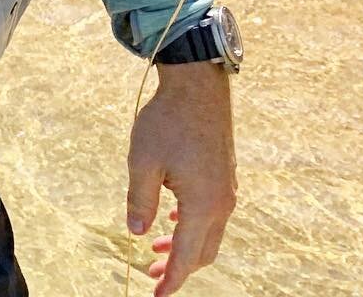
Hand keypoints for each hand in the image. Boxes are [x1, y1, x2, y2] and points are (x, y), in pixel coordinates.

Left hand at [127, 61, 237, 295]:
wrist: (197, 87)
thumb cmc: (166, 122)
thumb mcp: (142, 161)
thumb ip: (139, 200)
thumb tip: (137, 232)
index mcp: (202, 206)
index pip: (188, 257)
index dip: (172, 279)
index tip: (157, 295)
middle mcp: (221, 204)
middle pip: (203, 251)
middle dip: (179, 266)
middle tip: (152, 273)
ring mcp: (226, 190)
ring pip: (209, 232)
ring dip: (186, 244)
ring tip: (158, 249)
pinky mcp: (223, 176)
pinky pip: (211, 213)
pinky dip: (193, 224)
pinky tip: (172, 217)